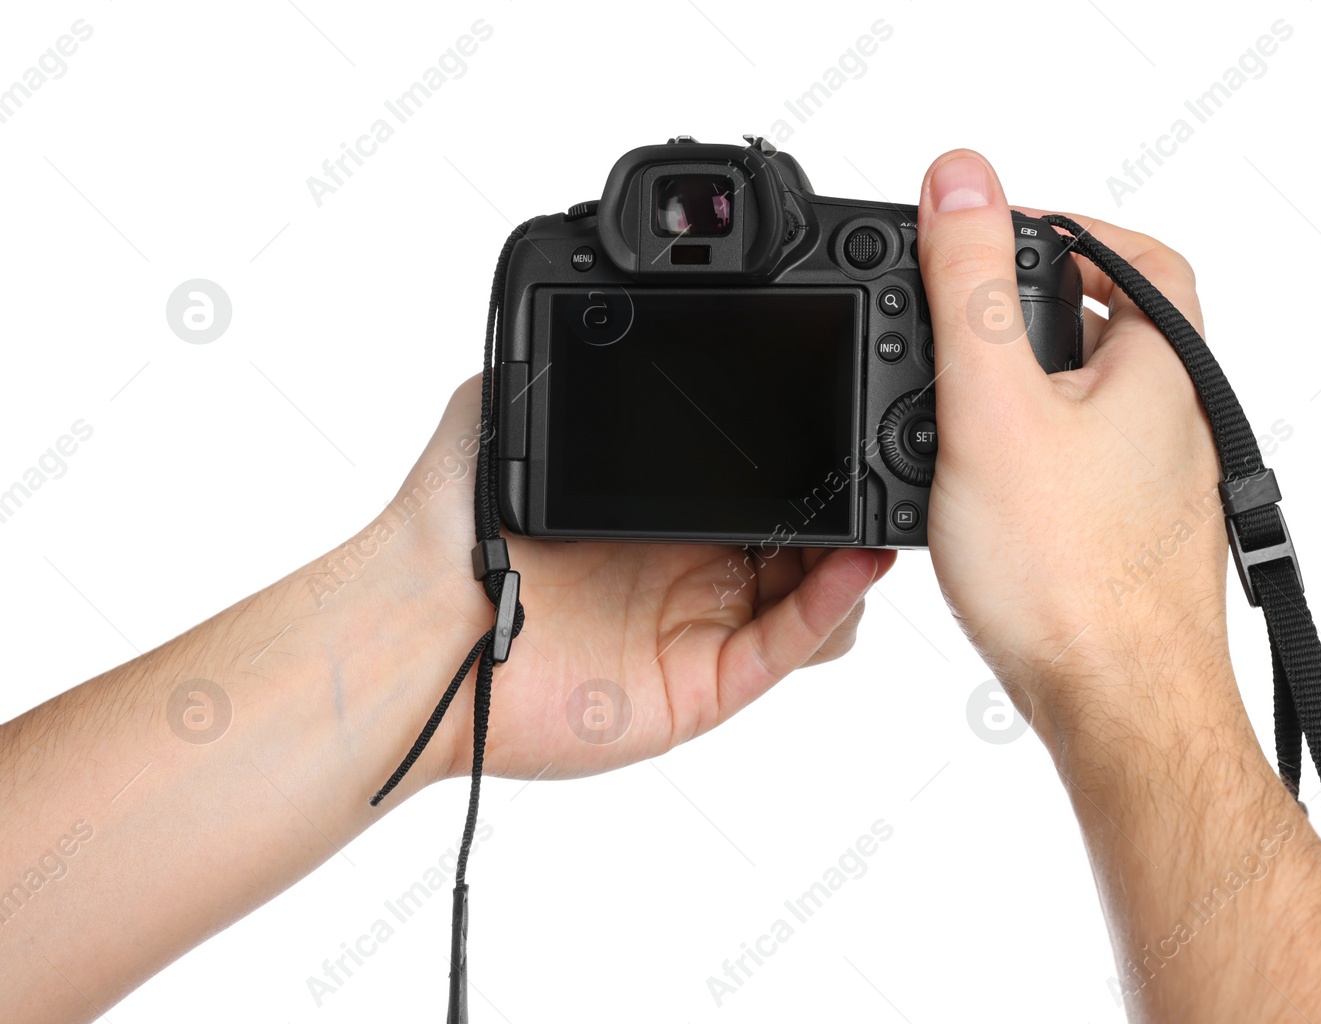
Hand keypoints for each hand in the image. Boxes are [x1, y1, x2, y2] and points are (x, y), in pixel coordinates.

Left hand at [388, 378, 896, 782]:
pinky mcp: (705, 681)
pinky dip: (833, 603)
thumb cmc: (448, 529)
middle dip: (842, 498)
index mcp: (663, 506)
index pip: (761, 478)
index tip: (838, 407)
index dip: (805, 453)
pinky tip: (856, 559)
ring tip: (870, 509)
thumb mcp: (504, 412)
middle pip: (803, 534)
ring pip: (813, 593)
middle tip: (868, 457)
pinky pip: (788, 645)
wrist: (416, 623)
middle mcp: (693, 567)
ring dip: (851, 555)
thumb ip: (562, 362)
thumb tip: (589, 292)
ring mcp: (703, 625)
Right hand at [915, 150, 1231, 728]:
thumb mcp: (995, 408)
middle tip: (955, 321)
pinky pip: (1082, 467)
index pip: (1138, 254)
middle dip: (1029, 313)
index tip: (997, 235)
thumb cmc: (1073, 580)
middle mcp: (1181, 421)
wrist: (1121, 715)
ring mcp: (1164, 486)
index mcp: (1165, 367)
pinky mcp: (1136, 540)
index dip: (1068, 230)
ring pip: (1090, 404)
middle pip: (1110, 326)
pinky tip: (981, 494)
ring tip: (952, 410)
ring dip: (1025, 391)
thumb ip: (970, 289)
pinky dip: (1032, 456)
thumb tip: (961, 176)